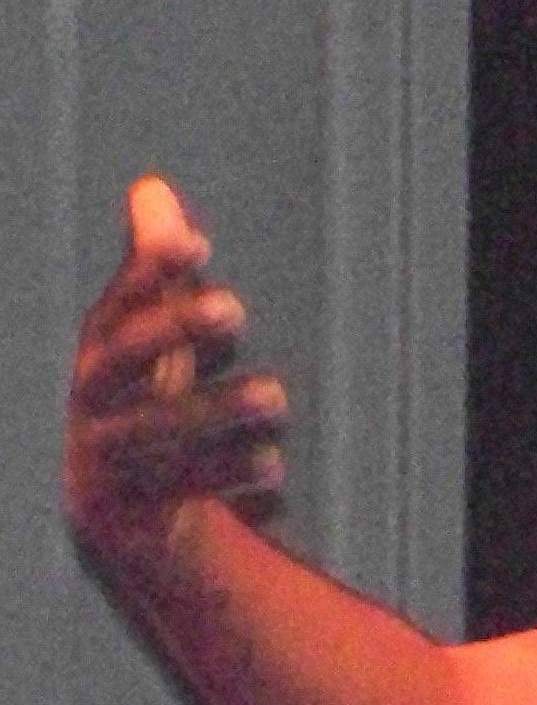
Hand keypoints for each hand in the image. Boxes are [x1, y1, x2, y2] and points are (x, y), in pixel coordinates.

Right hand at [65, 175, 288, 563]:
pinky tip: (275, 470)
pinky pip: (180, 495)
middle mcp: (91, 402)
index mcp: (99, 355)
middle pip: (124, 361)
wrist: (116, 511)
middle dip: (175, 330)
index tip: (194, 244)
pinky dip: (229, 479)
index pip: (118, 305)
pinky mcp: (134, 515)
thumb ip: (156, 273)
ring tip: (276, 397)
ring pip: (158, 434)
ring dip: (218, 412)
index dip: (147, 274)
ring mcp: (107, 461)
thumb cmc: (143, 403)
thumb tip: (152, 190)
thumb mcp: (152, 340)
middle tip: (235, 305)